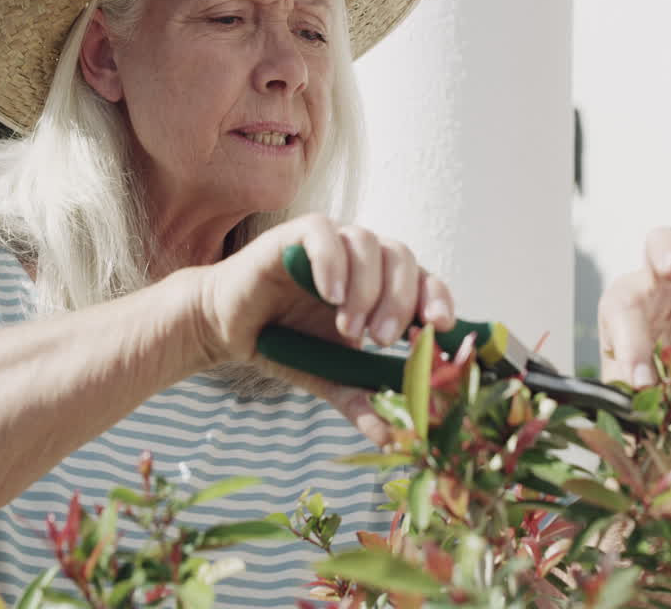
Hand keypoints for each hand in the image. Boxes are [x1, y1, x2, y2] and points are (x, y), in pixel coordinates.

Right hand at [199, 214, 456, 441]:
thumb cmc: (289, 345)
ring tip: (350, 328)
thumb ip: (361, 400)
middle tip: (383, 340)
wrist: (231, 330)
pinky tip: (329, 295)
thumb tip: (391, 438)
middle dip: (399, 300)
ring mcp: (331, 242)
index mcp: (381, 284)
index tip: (439, 328)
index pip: (424, 280)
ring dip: (367, 287)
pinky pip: (323, 233)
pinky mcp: (294, 235)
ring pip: (366, 242)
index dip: (437, 299)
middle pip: (401, 257)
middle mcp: (361, 257)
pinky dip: (332, 262)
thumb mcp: (331, 377)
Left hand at [597, 198, 670, 407]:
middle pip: (658, 248)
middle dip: (666, 254)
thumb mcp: (631, 395)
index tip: (640, 379)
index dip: (630, 340)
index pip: (623, 307)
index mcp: (624, 305)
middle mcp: (661, 285)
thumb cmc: (649, 394)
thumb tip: (642, 389)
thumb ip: (633, 385)